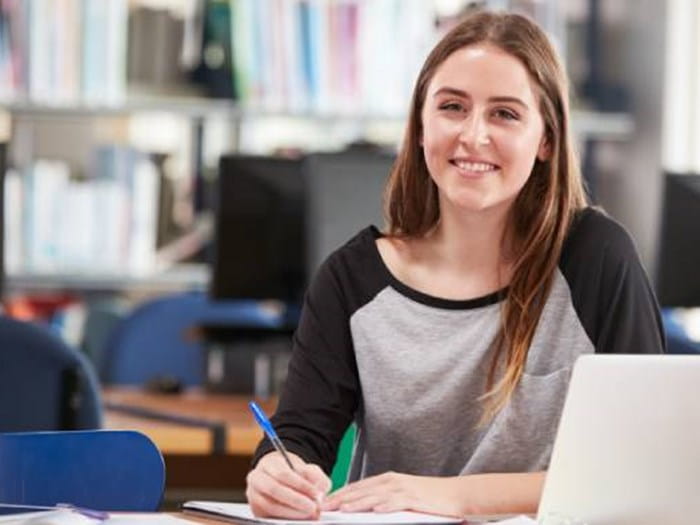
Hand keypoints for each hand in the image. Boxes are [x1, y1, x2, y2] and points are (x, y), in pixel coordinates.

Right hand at [246, 451, 331, 518]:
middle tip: (313, 508)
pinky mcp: (257, 511)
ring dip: (292, 512)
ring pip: (271, 506)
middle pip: (274, 490)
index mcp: (268, 464)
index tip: (316, 495)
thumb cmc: (297, 475)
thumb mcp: (309, 471)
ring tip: (309, 514)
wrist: (282, 480)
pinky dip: (286, 519)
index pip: (283, 474)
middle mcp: (257, 478)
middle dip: (296, 501)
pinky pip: (270, 517)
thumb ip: (317, 478)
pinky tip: (300, 518)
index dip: (301, 486)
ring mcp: (254, 496)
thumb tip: (319, 495)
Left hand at [322, 472, 462, 516]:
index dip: (341, 493)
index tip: (325, 501)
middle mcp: (392, 481)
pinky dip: (385, 505)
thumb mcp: (402, 495)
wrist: (455, 494)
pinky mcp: (415, 497)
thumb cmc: (428, 498)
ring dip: (358, 502)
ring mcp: (403, 488)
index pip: (358, 486)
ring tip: (342, 509)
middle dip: (342, 498)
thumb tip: (365, 508)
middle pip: (362, 490)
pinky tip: (375, 510)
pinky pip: (397, 502)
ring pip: (375, 495)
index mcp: (387, 480)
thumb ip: (383, 499)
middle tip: (325, 506)